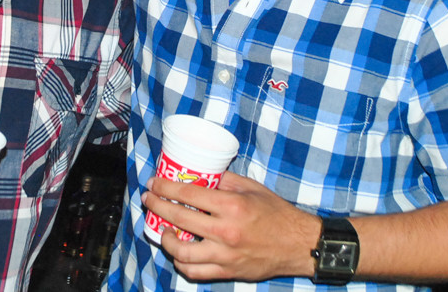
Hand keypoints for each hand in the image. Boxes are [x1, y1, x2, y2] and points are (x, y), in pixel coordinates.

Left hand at [143, 172, 318, 281]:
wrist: (298, 244)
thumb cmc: (276, 214)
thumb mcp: (251, 188)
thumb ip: (224, 180)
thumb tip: (201, 175)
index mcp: (231, 206)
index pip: (188, 195)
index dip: (165, 188)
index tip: (154, 184)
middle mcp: (225, 232)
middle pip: (178, 219)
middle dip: (157, 207)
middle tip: (149, 200)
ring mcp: (225, 255)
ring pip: (181, 252)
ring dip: (166, 239)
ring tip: (162, 229)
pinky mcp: (227, 272)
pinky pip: (195, 272)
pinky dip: (182, 262)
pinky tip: (179, 251)